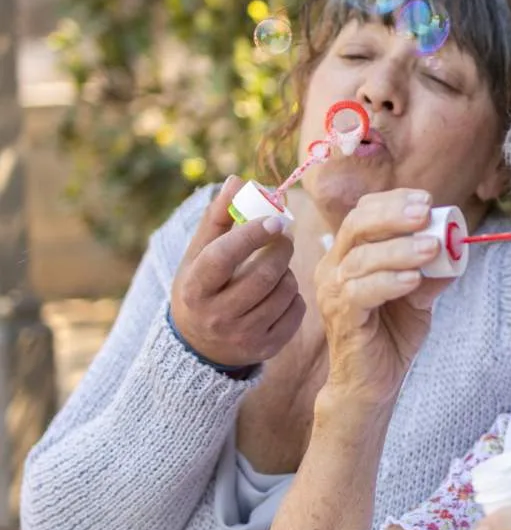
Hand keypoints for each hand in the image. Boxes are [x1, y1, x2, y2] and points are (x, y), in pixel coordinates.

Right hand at [170, 176, 303, 367]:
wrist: (198, 344)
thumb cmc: (202, 285)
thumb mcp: (199, 254)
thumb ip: (219, 217)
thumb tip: (238, 180)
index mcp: (194, 288)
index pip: (223, 256)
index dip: (251, 235)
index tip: (276, 218)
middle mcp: (216, 316)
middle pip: (263, 275)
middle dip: (281, 249)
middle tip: (283, 236)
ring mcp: (242, 336)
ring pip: (284, 291)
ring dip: (288, 271)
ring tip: (276, 267)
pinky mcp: (265, 348)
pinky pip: (296, 311)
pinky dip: (294, 295)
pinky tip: (279, 293)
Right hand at [315, 188, 446, 404]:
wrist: (372, 383)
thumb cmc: (390, 334)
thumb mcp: (419, 297)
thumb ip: (432, 272)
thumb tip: (456, 248)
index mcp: (350, 254)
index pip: (364, 213)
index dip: (393, 202)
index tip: (426, 199)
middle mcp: (335, 267)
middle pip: (356, 226)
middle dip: (393, 215)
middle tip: (425, 213)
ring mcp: (333, 292)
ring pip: (361, 259)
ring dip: (399, 250)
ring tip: (431, 248)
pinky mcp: (341, 317)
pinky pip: (360, 292)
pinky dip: (388, 281)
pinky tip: (412, 279)